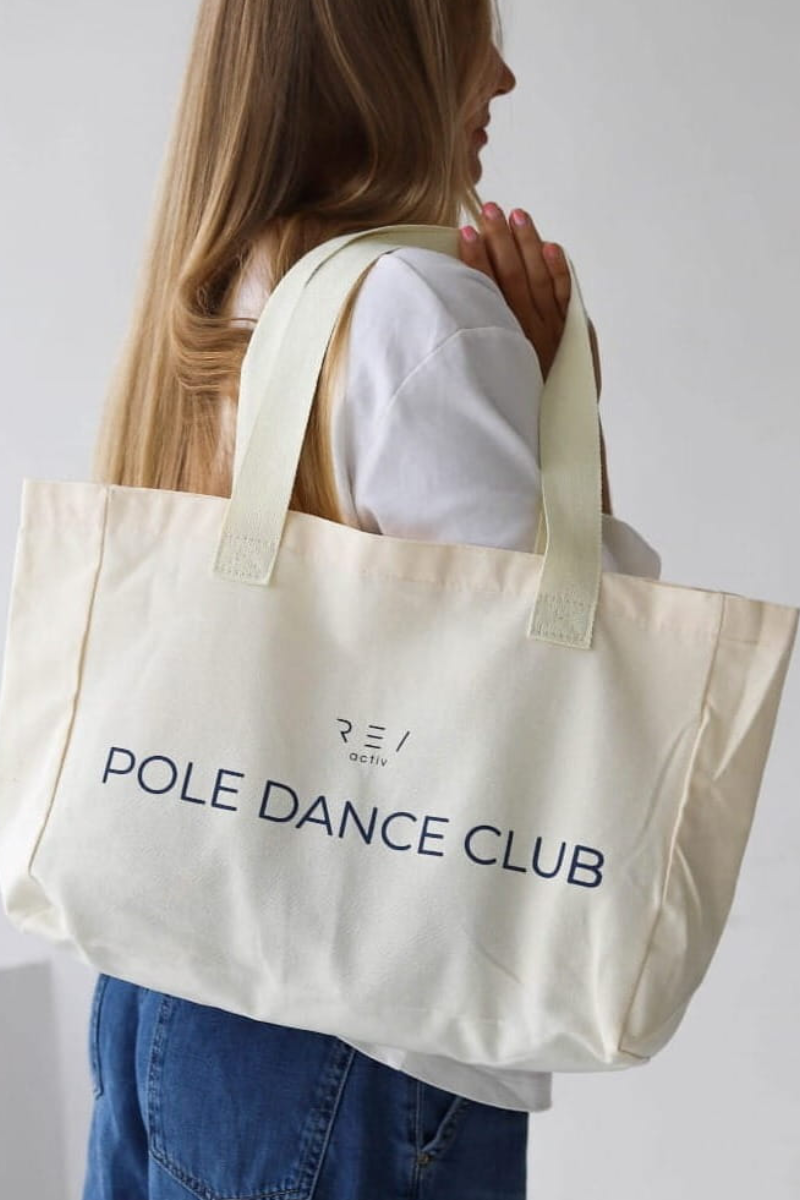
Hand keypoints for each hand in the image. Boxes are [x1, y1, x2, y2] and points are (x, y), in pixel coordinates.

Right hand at [458, 203, 601, 399]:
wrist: (561, 432)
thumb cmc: (520, 410)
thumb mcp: (492, 380)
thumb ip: (479, 348)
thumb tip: (451, 315)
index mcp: (505, 341)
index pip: (487, 291)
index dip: (475, 261)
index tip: (463, 232)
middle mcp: (530, 331)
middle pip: (513, 277)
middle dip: (499, 241)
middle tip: (488, 209)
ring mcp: (556, 330)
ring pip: (540, 279)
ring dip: (527, 245)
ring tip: (517, 215)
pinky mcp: (576, 332)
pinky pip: (568, 297)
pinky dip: (561, 271)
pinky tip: (552, 247)